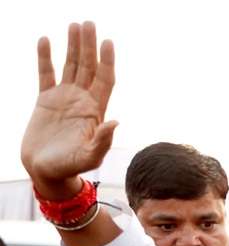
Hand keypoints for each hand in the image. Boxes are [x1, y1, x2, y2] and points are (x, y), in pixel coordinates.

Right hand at [21, 22, 118, 199]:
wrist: (46, 171)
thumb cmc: (70, 168)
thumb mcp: (89, 157)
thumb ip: (103, 141)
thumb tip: (116, 122)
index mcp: (96, 111)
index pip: (105, 79)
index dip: (107, 61)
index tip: (107, 42)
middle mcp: (82, 101)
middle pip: (89, 67)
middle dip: (89, 45)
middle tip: (89, 23)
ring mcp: (64, 98)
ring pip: (70, 66)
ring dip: (73, 46)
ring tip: (75, 25)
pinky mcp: (45, 100)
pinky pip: (45, 73)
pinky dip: (45, 57)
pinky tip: (46, 40)